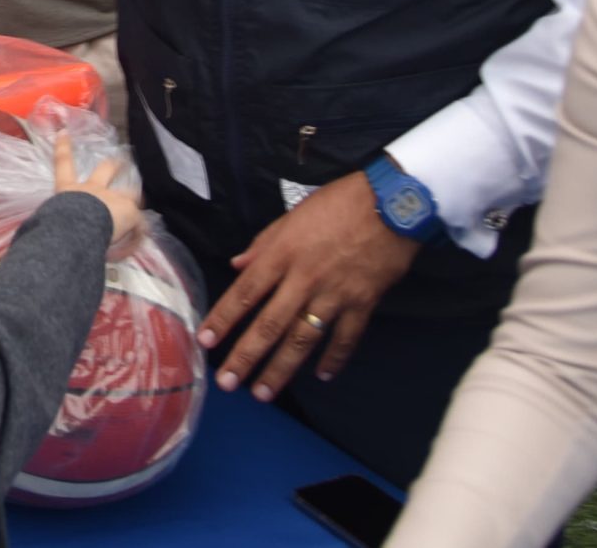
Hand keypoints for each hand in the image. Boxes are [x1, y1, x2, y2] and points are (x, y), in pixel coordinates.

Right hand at [55, 137, 143, 259]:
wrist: (77, 228)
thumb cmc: (57, 222)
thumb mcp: (50, 217)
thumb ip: (52, 218)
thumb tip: (40, 229)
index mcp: (69, 189)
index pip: (62, 163)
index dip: (63, 147)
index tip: (63, 132)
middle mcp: (92, 189)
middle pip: (104, 170)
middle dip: (113, 165)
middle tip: (120, 161)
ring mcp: (113, 198)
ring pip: (128, 193)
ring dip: (134, 197)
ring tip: (141, 201)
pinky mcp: (129, 211)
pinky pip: (138, 224)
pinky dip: (137, 233)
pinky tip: (139, 241)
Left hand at [197, 170, 419, 401]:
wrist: (391, 204)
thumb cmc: (337, 204)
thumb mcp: (292, 216)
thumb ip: (263, 244)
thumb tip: (237, 264)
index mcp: (282, 254)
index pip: (246, 292)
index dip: (223, 318)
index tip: (205, 341)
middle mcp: (304, 279)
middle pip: (270, 324)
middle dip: (246, 356)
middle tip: (227, 382)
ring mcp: (334, 295)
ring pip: (303, 339)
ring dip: (281, 368)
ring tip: (263, 392)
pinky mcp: (363, 304)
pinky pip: (345, 338)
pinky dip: (334, 359)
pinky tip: (322, 376)